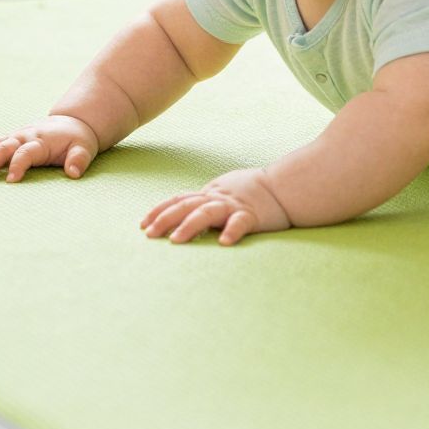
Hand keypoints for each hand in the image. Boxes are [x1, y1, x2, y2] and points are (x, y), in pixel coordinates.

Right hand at [0, 114, 101, 182]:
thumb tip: (73, 172)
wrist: (71, 123)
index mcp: (41, 141)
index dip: (18, 165)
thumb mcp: (84, 148)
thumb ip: (79, 159)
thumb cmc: (77, 140)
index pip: (26, 152)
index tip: (11, 181)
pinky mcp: (6, 140)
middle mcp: (23, 137)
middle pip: (3, 147)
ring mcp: (12, 138)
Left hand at [141, 167, 292, 245]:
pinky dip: (232, 231)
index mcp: (210, 194)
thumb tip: (185, 214)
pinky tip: (224, 243)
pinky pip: (240, 223)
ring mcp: (234, 206)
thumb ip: (207, 201)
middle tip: (150, 234)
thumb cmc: (255, 191)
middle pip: (186, 205)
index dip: (160, 210)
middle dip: (166, 219)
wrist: (285, 185)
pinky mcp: (253, 215)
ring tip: (176, 240)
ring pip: (207, 212)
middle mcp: (218, 198)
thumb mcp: (225, 192)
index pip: (180, 199)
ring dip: (190, 225)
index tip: (143, 224)